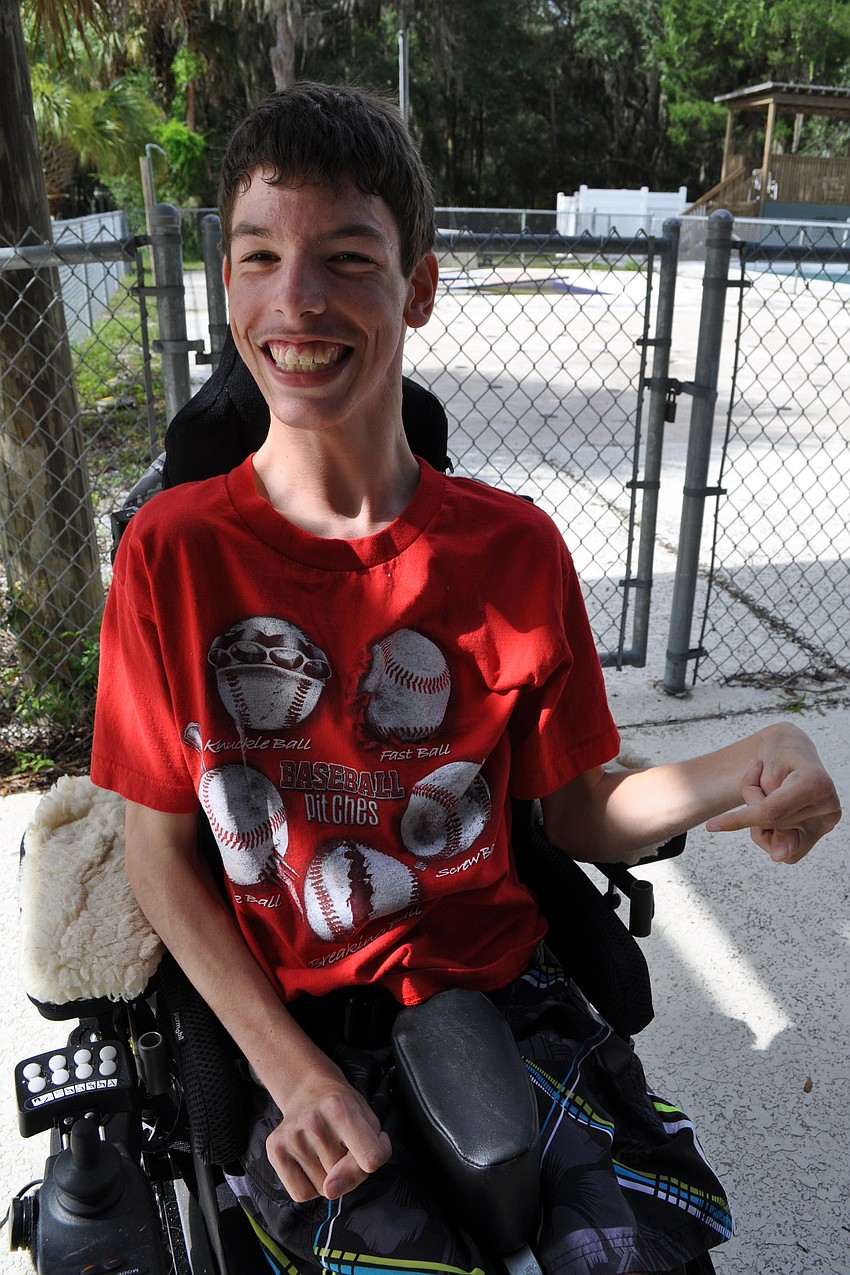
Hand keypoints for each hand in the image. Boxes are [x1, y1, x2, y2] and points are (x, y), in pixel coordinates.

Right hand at [266, 1069, 390, 1201]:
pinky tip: (310, 1162)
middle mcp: (313, 1122)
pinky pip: (301, 1194)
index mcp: (341, 1109)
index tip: (366, 1152)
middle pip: (343, 1177)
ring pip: (323, 1189)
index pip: (371, 1158)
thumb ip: (370, 1154)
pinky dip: (310, 1187)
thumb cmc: (343, 1109)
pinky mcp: (274, 1150)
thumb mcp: (369, 1121)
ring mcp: (291, 1137)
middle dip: (347, 1169)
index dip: (372, 1164)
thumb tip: (331, 1190)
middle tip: (340, 1145)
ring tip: (324, 1150)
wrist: (309, 1091)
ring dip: (329, 1179)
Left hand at [706, 724, 840, 862]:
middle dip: (754, 805)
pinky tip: (778, 808)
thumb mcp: (762, 769)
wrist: (793, 746)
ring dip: (764, 818)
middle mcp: (828, 805)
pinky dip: (773, 829)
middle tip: (759, 773)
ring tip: (773, 790)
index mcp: (816, 784)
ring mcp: (826, 820)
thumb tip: (780, 857)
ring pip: (777, 839)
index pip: (771, 812)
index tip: (711, 825)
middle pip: (771, 823)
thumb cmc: (778, 752)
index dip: (739, 819)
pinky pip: (787, 847)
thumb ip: (766, 810)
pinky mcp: (821, 829)